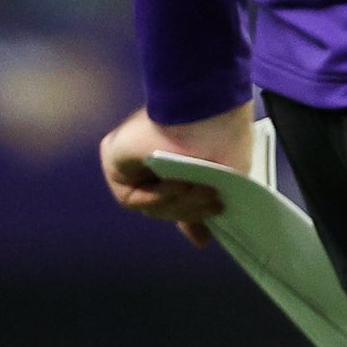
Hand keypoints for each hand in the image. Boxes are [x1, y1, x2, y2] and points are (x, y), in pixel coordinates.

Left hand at [99, 101, 256, 248]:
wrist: (201, 107)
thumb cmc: (224, 136)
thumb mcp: (230, 175)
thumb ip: (214, 203)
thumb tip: (203, 237)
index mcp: (182, 161)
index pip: (181, 198)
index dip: (191, 220)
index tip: (204, 239)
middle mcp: (157, 163)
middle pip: (168, 207)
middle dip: (191, 211)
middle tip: (214, 208)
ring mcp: (135, 164)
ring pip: (151, 206)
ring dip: (178, 203)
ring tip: (201, 191)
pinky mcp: (115, 162)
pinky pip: (133, 197)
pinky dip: (155, 197)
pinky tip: (176, 184)